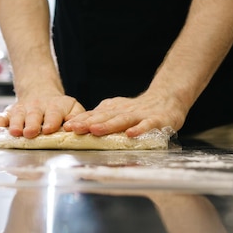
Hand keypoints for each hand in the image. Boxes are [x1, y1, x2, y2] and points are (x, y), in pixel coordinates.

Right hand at [0, 95, 85, 138]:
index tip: (48, 129)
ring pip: (17, 116)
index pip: (54, 113)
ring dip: (15, 124)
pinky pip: (1, 117)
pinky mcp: (8, 113)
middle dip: (31, 124)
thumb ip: (76, 117)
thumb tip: (74, 128)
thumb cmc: (59, 108)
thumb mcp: (72, 108)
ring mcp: (21, 110)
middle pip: (33, 115)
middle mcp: (36, 107)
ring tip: (15, 132)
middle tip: (30, 132)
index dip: (51, 121)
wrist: (40, 93)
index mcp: (54, 107)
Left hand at [64, 92, 186, 136]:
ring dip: (108, 125)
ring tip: (95, 130)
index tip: (66, 126)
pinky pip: (147, 126)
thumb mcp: (117, 110)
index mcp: (113, 110)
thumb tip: (79, 124)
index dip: (80, 120)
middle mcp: (123, 112)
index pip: (94, 115)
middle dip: (88, 123)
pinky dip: (139, 130)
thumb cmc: (138, 109)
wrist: (166, 98)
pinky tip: (130, 135)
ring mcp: (139, 116)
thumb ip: (101, 116)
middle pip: (104, 117)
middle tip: (74, 128)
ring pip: (122, 120)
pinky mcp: (156, 120)